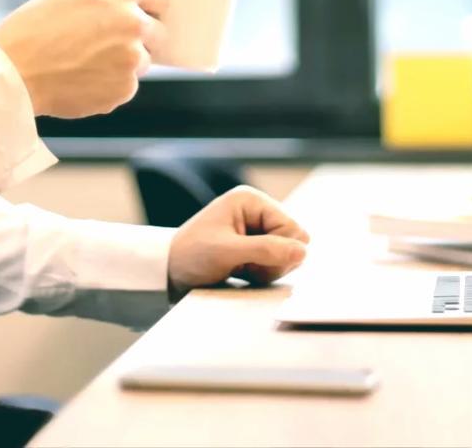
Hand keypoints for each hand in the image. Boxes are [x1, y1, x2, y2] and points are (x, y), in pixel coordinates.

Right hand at [0, 0, 167, 118]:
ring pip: (140, 62)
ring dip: (121, 65)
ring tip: (83, 64)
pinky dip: (108, 87)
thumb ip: (109, 1)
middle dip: (140, 39)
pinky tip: (79, 80)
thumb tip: (137, 13)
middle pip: (157, 32)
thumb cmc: (33, 29)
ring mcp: (132, 57)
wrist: (13, 71)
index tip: (147, 14)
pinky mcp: (125, 88)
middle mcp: (134, 21)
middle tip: (110, 45)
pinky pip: (125, 87)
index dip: (151, 6)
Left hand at [166, 186, 310, 298]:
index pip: (292, 227)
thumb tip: (303, 251)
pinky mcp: (254, 244)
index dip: (279, 250)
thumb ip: (266, 250)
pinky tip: (243, 273)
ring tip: (241, 269)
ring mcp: (256, 228)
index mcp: (250, 200)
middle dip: (274, 260)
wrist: (168, 271)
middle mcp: (257, 210)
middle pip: (293, 241)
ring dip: (268, 268)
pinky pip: (276, 262)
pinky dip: (263, 272)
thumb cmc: (192, 255)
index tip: (252, 260)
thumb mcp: (227, 252)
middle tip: (246, 267)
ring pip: (287, 254)